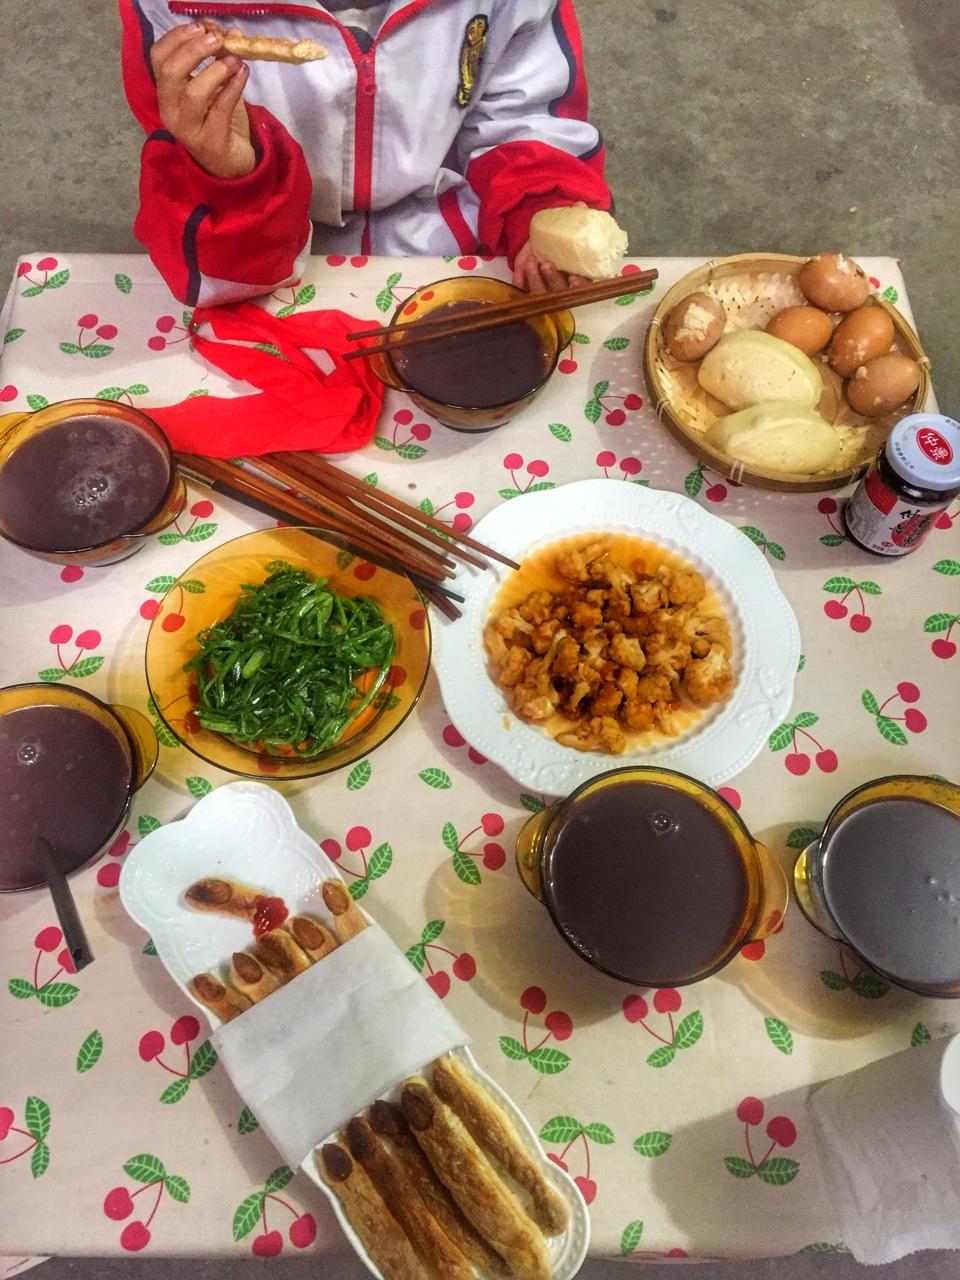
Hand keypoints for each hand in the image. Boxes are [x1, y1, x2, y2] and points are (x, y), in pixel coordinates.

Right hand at [152, 23, 254, 178]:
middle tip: (216, 39)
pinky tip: (243, 73)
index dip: (177, 37)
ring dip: (216, 70)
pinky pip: (220, 109)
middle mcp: (170, 110)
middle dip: (193, 49)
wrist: (231, 163)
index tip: (200, 26)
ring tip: (234, 59)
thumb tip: (231, 31)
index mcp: (166, 93)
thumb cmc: (219, 121)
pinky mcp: (209, 141)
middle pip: (170, 72)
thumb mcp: (215, 85)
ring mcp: (188, 129)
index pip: (158, 57)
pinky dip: (233, 88)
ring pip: (193, 92)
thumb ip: (219, 58)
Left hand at [512, 241, 587, 292]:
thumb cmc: (553, 242)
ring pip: (540, 294)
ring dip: (535, 279)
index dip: (579, 286)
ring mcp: (543, 293)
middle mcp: (561, 289)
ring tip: (529, 262)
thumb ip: (567, 241)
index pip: (582, 288)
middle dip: (552, 278)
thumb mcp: (561, 239)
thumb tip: (579, 232)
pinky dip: (520, 282)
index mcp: (576, 278)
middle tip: (546, 264)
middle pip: (559, 292)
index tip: (573, 278)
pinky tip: (519, 272)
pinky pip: (523, 292)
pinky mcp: (526, 293)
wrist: (536, 243)